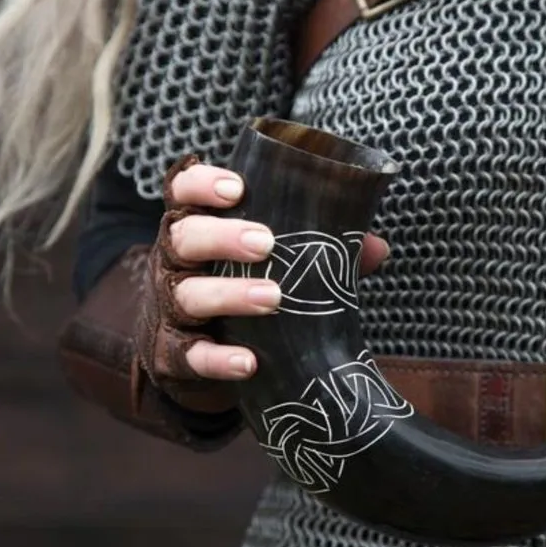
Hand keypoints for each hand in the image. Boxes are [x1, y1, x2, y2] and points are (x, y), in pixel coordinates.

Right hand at [134, 156, 389, 411]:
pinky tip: (247, 362)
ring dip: (227, 294)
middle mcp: (175, 262)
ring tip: (272, 298)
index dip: (202, 184)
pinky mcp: (172, 354)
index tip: (237, 188)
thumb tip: (375, 247)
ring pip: (186, 295)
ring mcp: (169, 308)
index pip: (183, 191)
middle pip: (182, 237)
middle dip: (221, 237)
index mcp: (198, 227)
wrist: (198, 351)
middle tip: (265, 243)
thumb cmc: (239, 286)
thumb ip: (316, 249)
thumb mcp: (270, 261)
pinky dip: (217, 358)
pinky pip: (188, 355)